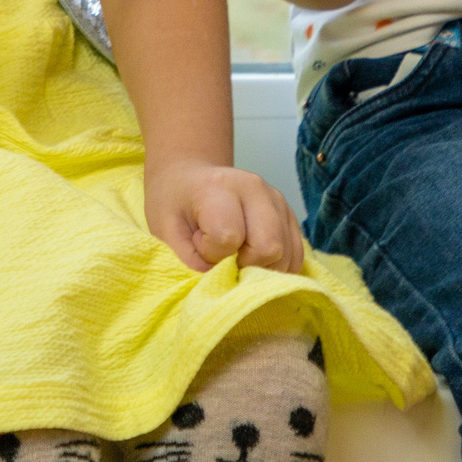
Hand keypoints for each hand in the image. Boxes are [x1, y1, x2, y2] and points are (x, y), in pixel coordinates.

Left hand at [146, 158, 304, 273]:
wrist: (189, 179)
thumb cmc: (174, 204)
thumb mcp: (166, 230)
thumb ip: (191, 259)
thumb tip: (222, 281)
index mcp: (219, 187)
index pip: (229, 236)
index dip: (212, 254)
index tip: (197, 244)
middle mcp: (256, 189)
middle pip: (270, 247)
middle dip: (246, 267)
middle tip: (222, 259)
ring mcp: (278, 200)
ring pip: (287, 255)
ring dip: (262, 270)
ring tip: (236, 255)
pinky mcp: (289, 215)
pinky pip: (296, 255)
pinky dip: (277, 268)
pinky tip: (253, 261)